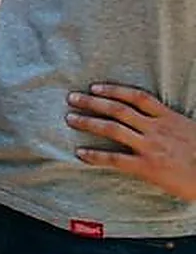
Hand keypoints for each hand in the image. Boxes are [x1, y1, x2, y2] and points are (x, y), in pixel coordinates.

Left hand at [68, 83, 195, 200]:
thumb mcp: (189, 129)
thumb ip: (170, 122)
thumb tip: (152, 118)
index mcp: (168, 117)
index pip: (136, 97)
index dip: (113, 90)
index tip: (95, 87)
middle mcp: (156, 128)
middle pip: (118, 109)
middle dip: (92, 102)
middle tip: (72, 98)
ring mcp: (150, 147)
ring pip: (112, 129)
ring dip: (88, 122)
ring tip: (70, 118)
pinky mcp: (147, 166)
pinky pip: (115, 159)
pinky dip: (96, 155)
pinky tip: (81, 153)